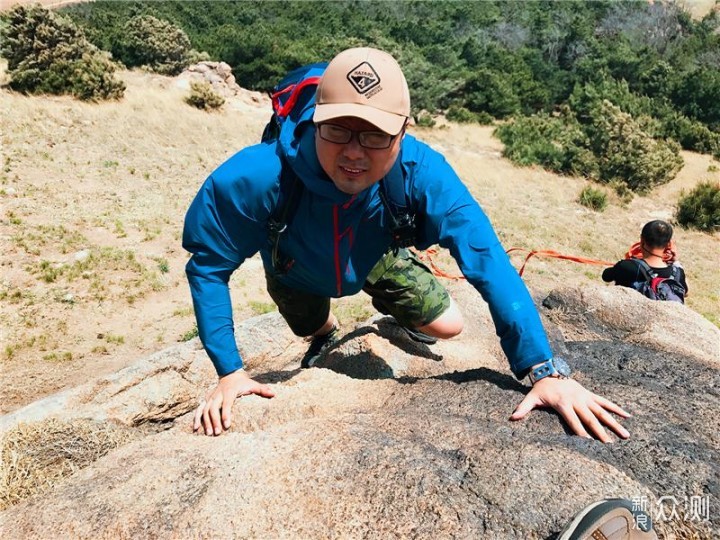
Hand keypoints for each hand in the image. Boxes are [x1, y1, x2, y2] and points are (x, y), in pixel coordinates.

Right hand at [193, 369, 274, 435]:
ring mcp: (211, 397)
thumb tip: (273, 394)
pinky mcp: (206, 399)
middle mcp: (218, 394)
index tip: (227, 425)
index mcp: (229, 392)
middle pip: (213, 408)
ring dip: (206, 422)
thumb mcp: (253, 384)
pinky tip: (195, 428)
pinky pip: (199, 409)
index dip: (226, 414)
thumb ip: (262, 389)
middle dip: (214, 421)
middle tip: (217, 433)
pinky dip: (196, 418)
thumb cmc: (243, 382)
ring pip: (205, 409)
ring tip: (209, 434)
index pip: (227, 404)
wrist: (230, 374)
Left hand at [509, 377, 630, 442]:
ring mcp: (585, 397)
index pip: (573, 421)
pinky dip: (616, 408)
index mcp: (563, 404)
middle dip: (600, 432)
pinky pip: (605, 401)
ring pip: (602, 411)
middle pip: (590, 419)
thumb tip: (512, 418)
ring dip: (614, 423)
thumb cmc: (540, 389)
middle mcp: (577, 401)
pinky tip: (628, 416)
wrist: (550, 371)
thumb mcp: (531, 398)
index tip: (589, 444)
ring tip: (626, 435)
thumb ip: (523, 408)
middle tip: (610, 445)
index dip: (581, 432)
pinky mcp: (589, 394)